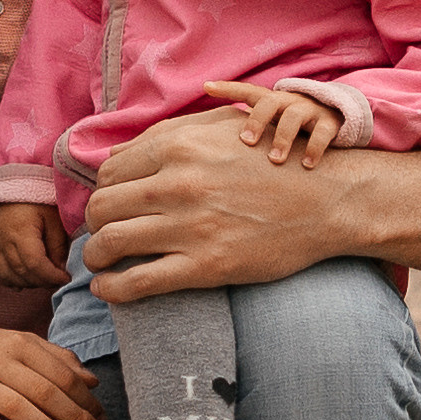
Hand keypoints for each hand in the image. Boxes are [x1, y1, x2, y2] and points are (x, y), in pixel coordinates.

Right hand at [0, 201, 69, 287]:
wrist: (12, 189)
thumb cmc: (37, 202)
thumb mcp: (54, 218)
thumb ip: (58, 245)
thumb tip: (60, 270)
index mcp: (20, 230)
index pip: (35, 263)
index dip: (52, 276)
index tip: (66, 277)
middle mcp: (3, 241)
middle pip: (21, 273)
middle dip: (43, 281)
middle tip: (58, 278)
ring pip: (8, 277)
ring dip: (28, 283)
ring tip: (43, 277)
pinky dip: (12, 280)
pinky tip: (25, 279)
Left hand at [81, 104, 351, 297]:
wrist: (327, 199)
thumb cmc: (274, 160)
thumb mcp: (221, 129)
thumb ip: (167, 136)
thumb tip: (114, 159)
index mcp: (178, 147)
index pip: (109, 174)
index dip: (101, 194)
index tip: (108, 208)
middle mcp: (178, 183)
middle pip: (101, 208)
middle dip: (93, 226)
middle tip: (100, 236)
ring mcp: (190, 226)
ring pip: (110, 243)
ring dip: (95, 257)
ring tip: (100, 263)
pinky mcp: (205, 266)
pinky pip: (137, 282)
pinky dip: (112, 289)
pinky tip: (108, 290)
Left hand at [206, 78, 344, 167]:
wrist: (336, 118)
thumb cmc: (292, 125)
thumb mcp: (273, 122)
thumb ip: (251, 128)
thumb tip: (214, 144)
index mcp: (272, 101)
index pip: (247, 91)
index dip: (227, 89)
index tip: (206, 87)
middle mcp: (289, 100)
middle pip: (270, 102)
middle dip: (257, 120)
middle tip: (247, 141)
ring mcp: (310, 110)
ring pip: (294, 117)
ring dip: (282, 138)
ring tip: (275, 160)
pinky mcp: (329, 122)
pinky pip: (322, 133)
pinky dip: (314, 149)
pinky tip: (306, 165)